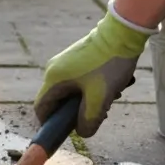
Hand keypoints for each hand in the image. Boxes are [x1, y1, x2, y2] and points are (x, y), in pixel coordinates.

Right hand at [33, 0, 153, 136]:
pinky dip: (94, 88)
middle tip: (97, 115)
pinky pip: (81, 81)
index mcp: (54, 79)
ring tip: (111, 98)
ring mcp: (67, 62)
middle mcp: (55, 69)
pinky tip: (113, 86)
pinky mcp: (79, 58)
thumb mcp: (100, 98)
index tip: (67, 132)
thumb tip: (83, 132)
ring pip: (73, 91)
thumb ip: (89, 120)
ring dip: (90, 100)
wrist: (123, 32)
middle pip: (59, 101)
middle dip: (77, 112)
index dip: (50, 124)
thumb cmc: (109, 65)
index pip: (41, 108)